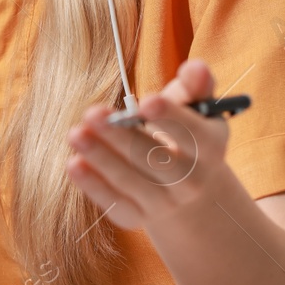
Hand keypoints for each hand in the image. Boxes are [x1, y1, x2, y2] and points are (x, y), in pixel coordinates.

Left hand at [66, 58, 235, 231]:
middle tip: (92, 112)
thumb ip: (196, 85)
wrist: (187, 186)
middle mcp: (192, 181)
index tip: (145, 102)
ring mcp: (165, 203)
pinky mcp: (138, 217)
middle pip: (155, 159)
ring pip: (131, 181)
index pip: (193, 135)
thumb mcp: (196, 107)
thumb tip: (196, 67)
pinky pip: (115, 204)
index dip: (170, 118)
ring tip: (76, 133)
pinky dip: (94, 186)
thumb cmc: (186, 131)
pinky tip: (74, 164)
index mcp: (210, 148)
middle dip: (121, 136)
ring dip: (101, 158)